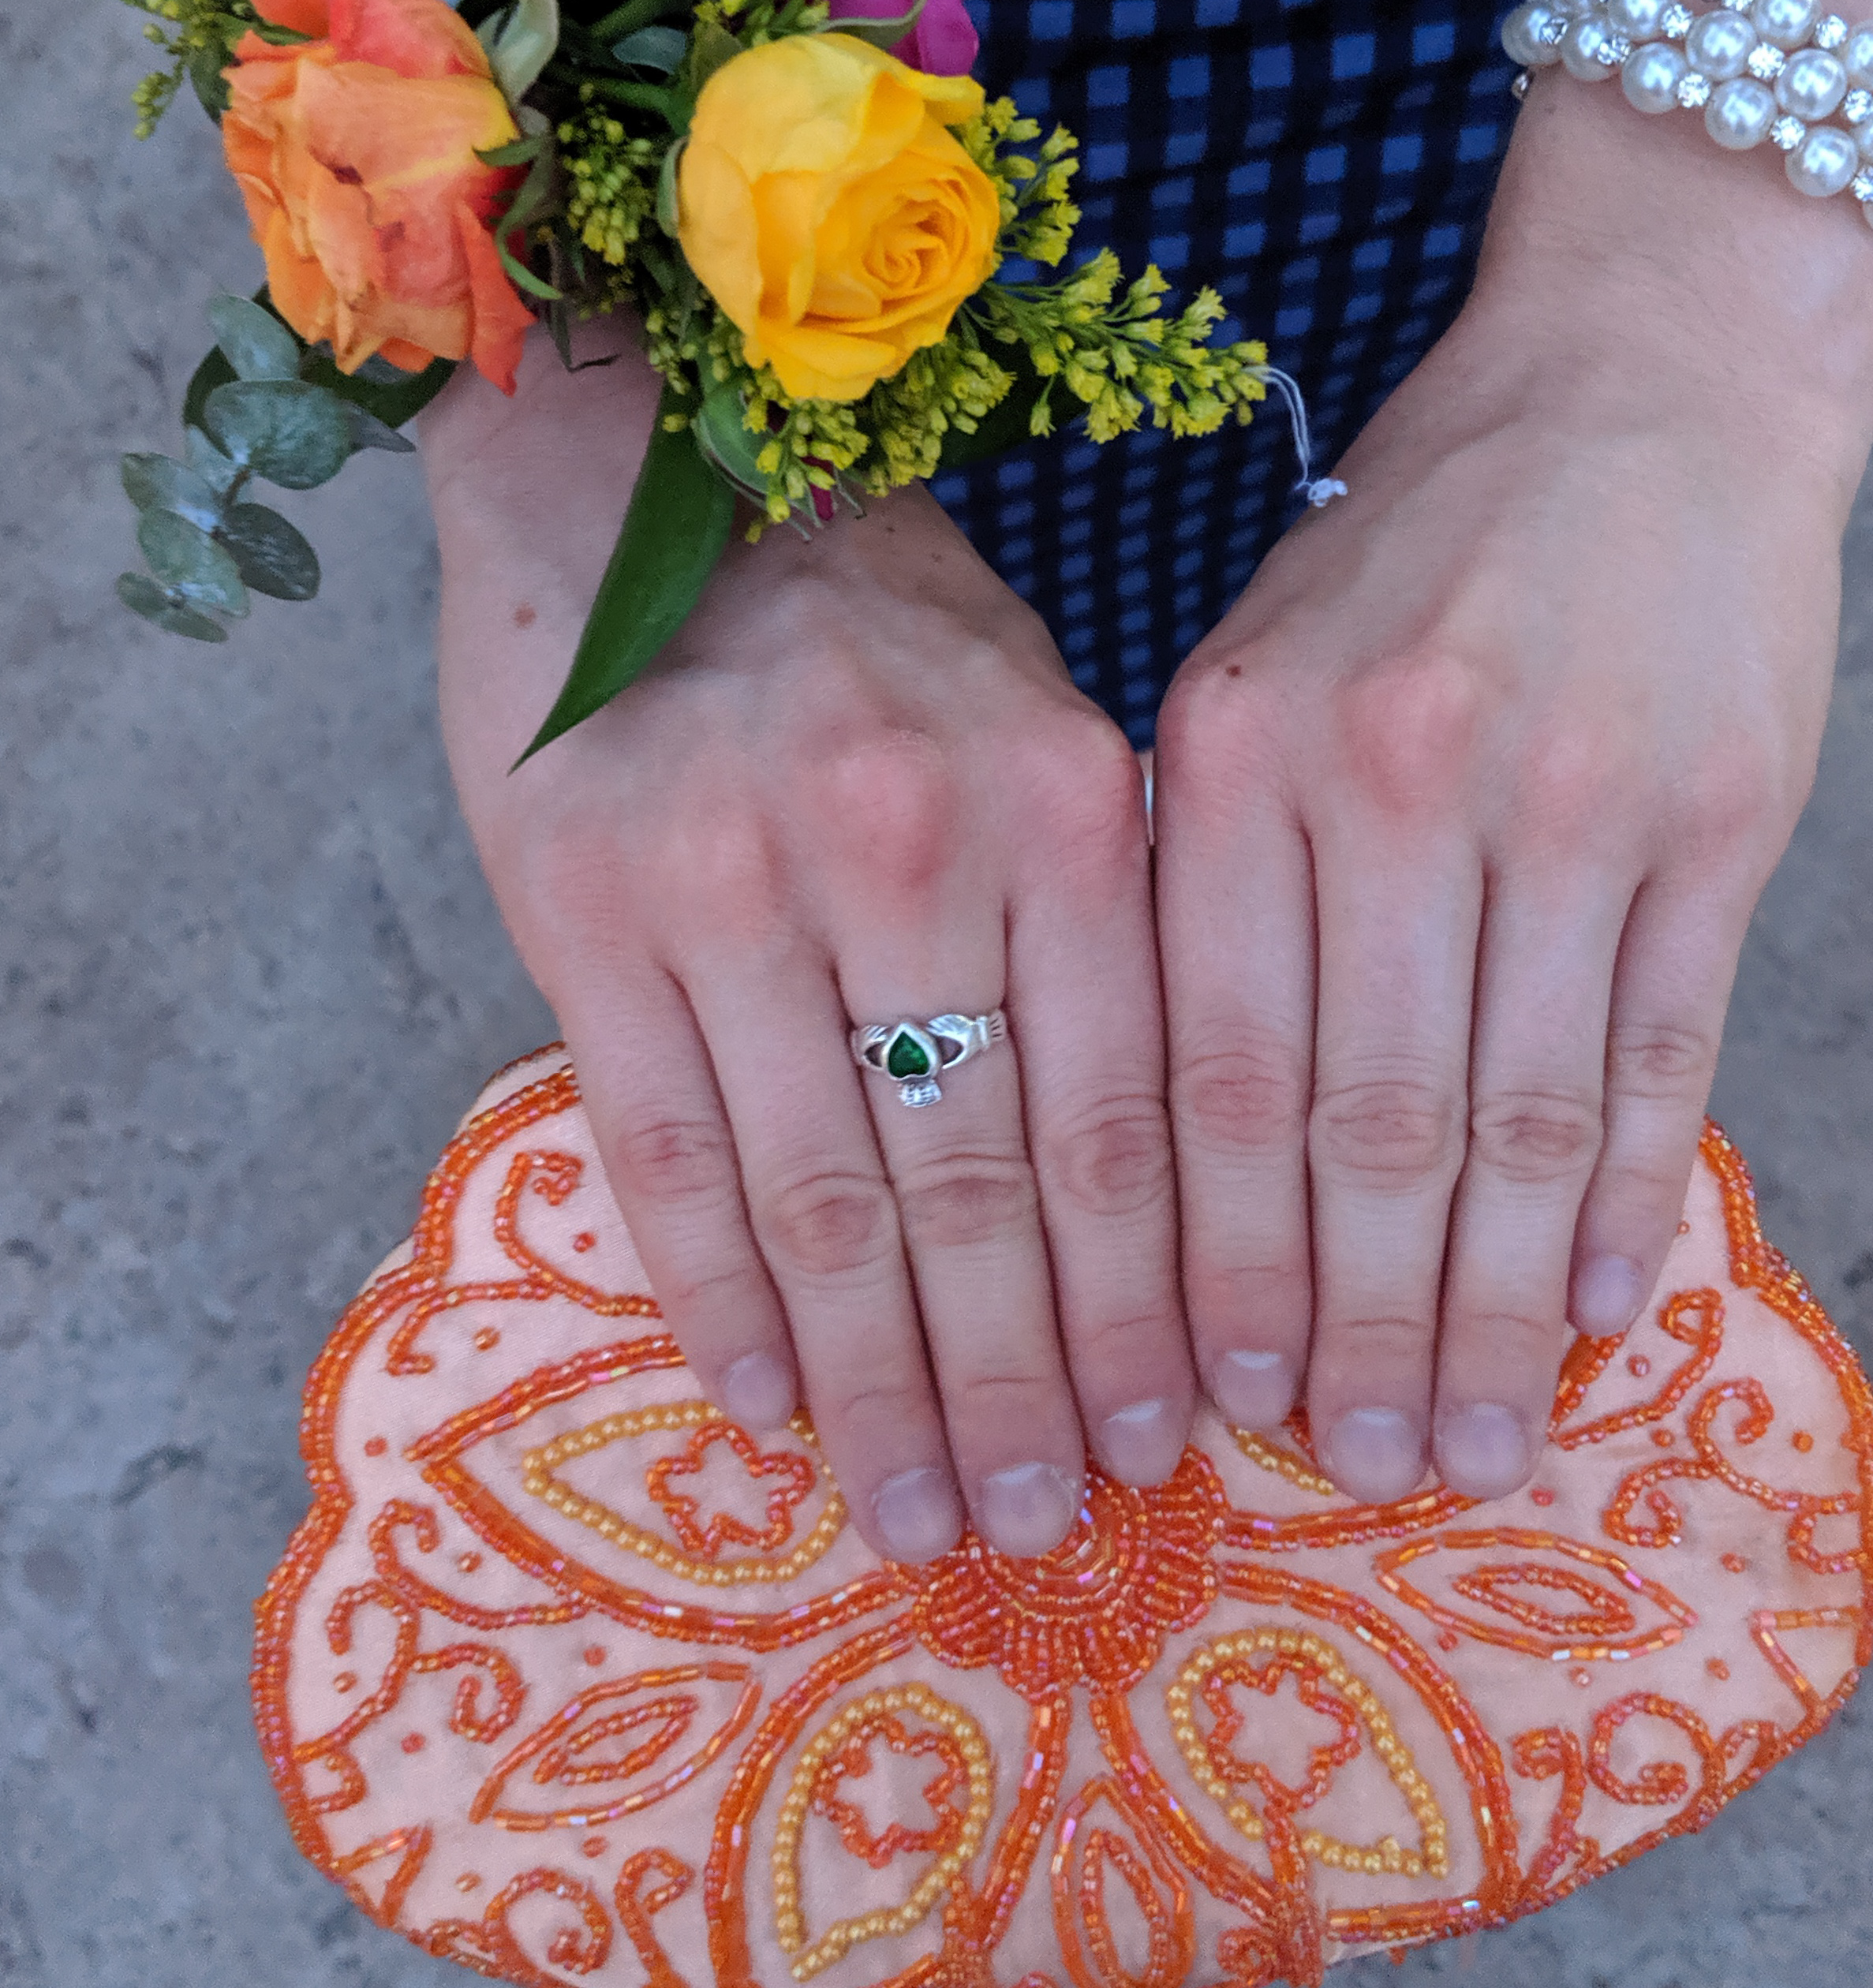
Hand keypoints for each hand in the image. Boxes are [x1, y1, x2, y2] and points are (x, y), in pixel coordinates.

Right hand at [423, 332, 1191, 1562]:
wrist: (641, 466)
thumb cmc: (878, 625)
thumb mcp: (1042, 726)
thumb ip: (1102, 928)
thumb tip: (1168, 1192)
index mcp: (1056, 801)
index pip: (1123, 1113)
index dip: (1146, 1299)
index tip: (1176, 1435)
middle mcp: (905, 842)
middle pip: (981, 1184)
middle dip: (1026, 1381)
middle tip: (1052, 1521)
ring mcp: (730, 878)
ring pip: (824, 1199)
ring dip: (881, 1385)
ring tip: (927, 1512)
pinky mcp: (580, 905)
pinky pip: (662, 1155)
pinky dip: (721, 1298)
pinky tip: (768, 1407)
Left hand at [1152, 90, 1872, 1502]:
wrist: (1640, 385)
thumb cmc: (1414, 554)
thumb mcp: (1249, 671)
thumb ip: (1199, 882)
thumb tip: (1158, 1148)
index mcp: (1243, 749)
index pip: (1215, 1064)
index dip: (1219, 1256)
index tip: (1216, 1397)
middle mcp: (1399, 775)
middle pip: (1369, 1123)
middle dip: (1354, 1323)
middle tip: (1350, 1467)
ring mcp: (1576, 796)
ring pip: (1521, 1116)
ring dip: (1493, 1307)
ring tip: (1469, 1441)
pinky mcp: (1722, 817)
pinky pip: (1665, 1052)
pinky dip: (1628, 1197)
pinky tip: (1594, 1312)